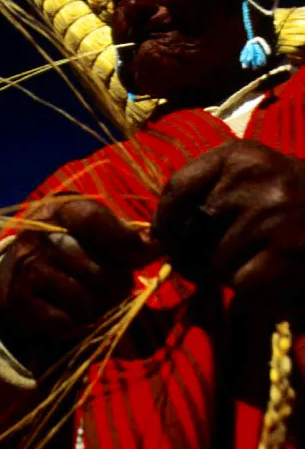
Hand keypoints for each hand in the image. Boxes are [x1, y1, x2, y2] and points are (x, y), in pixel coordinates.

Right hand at [0, 197, 155, 371]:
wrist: (13, 278)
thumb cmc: (65, 250)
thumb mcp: (89, 232)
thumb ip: (122, 237)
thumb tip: (157, 247)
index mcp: (57, 211)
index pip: (93, 219)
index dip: (126, 240)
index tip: (148, 254)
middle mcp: (37, 236)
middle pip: (99, 270)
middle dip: (117, 287)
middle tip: (113, 288)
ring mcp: (25, 268)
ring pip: (85, 301)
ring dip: (97, 309)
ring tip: (92, 301)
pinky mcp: (18, 301)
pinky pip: (66, 323)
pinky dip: (75, 325)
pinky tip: (68, 314)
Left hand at [152, 140, 304, 311]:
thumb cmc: (288, 193)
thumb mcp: (248, 173)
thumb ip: (204, 190)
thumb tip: (159, 234)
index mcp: (237, 156)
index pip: (178, 187)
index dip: (164, 220)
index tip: (164, 238)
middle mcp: (252, 180)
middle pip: (191, 232)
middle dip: (192, 254)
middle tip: (209, 261)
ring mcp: (272, 216)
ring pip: (215, 264)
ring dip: (226, 273)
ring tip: (252, 262)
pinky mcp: (289, 252)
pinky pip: (242, 286)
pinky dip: (250, 291)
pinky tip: (268, 278)